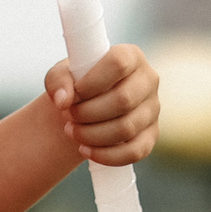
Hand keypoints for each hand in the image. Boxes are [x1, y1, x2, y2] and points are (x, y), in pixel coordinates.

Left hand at [45, 45, 160, 165]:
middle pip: (123, 100)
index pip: (118, 63)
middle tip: (69, 116)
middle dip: (89, 112)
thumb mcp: (61, 76)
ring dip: (92, 134)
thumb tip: (62, 100)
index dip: (93, 82)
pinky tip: (85, 150)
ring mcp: (153, 110)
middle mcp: (148, 80)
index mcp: (131, 56)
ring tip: (71, 131)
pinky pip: (134, 152)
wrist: (86, 108)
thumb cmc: (77, 86)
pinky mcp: (151, 136)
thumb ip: (57, 80)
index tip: (75, 94)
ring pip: (127, 128)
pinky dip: (106, 155)